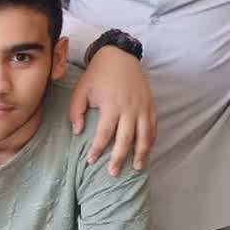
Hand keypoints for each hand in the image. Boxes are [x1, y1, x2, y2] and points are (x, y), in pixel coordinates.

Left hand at [70, 47, 156, 172]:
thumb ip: (76, 112)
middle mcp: (129, 108)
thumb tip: (77, 132)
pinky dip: (151, 140)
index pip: (104, 133)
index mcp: (111, 105)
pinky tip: (147, 151)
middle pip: (126, 138)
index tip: (91, 161)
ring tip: (137, 168)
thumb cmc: (97, 75)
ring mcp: (143, 107)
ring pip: (144, 135)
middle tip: (113, 173)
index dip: (98, 149)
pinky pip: (153, 126)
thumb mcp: (81, 90)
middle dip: (120, 158)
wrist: (119, 56)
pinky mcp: (151, 105)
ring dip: (141, 153)